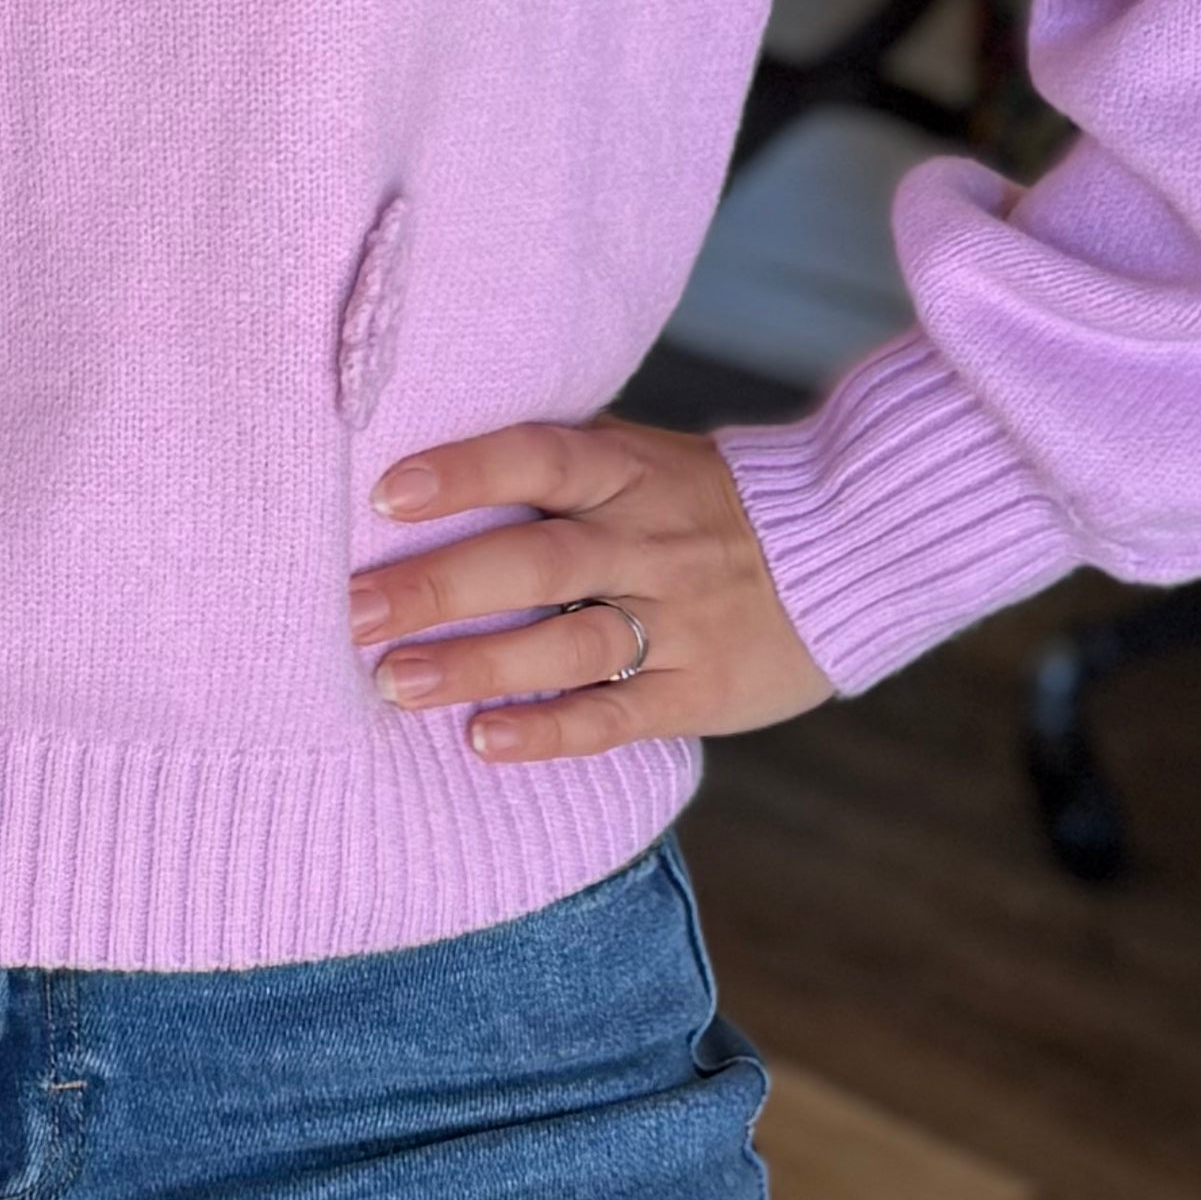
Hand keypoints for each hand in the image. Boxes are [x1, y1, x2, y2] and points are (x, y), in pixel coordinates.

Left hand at [351, 412, 837, 764]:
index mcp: (629, 471)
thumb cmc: (707, 502)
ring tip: (393, 682)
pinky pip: (617, 712)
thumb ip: (559, 467)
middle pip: (536, 560)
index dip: (464, 473)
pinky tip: (483, 740)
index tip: (382, 494)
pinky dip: (550, 729)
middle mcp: (648, 540)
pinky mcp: (699, 686)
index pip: (538, 460)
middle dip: (437, 585)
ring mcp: (677, 617)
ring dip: (477, 663)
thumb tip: (424, 467)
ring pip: (567, 642)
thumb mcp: (644, 459)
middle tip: (350, 611)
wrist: (851, 547)